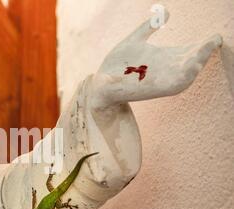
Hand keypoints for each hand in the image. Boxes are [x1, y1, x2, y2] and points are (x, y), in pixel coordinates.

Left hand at [90, 10, 222, 107]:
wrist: (101, 84)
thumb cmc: (117, 65)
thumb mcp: (134, 41)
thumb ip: (149, 27)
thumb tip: (167, 12)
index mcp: (165, 58)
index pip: (190, 51)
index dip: (204, 44)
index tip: (214, 36)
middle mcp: (167, 69)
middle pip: (193, 60)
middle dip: (205, 52)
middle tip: (214, 40)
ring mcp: (163, 79)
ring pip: (188, 72)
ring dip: (199, 61)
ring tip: (208, 48)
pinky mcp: (157, 89)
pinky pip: (177, 83)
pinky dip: (187, 74)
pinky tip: (193, 63)